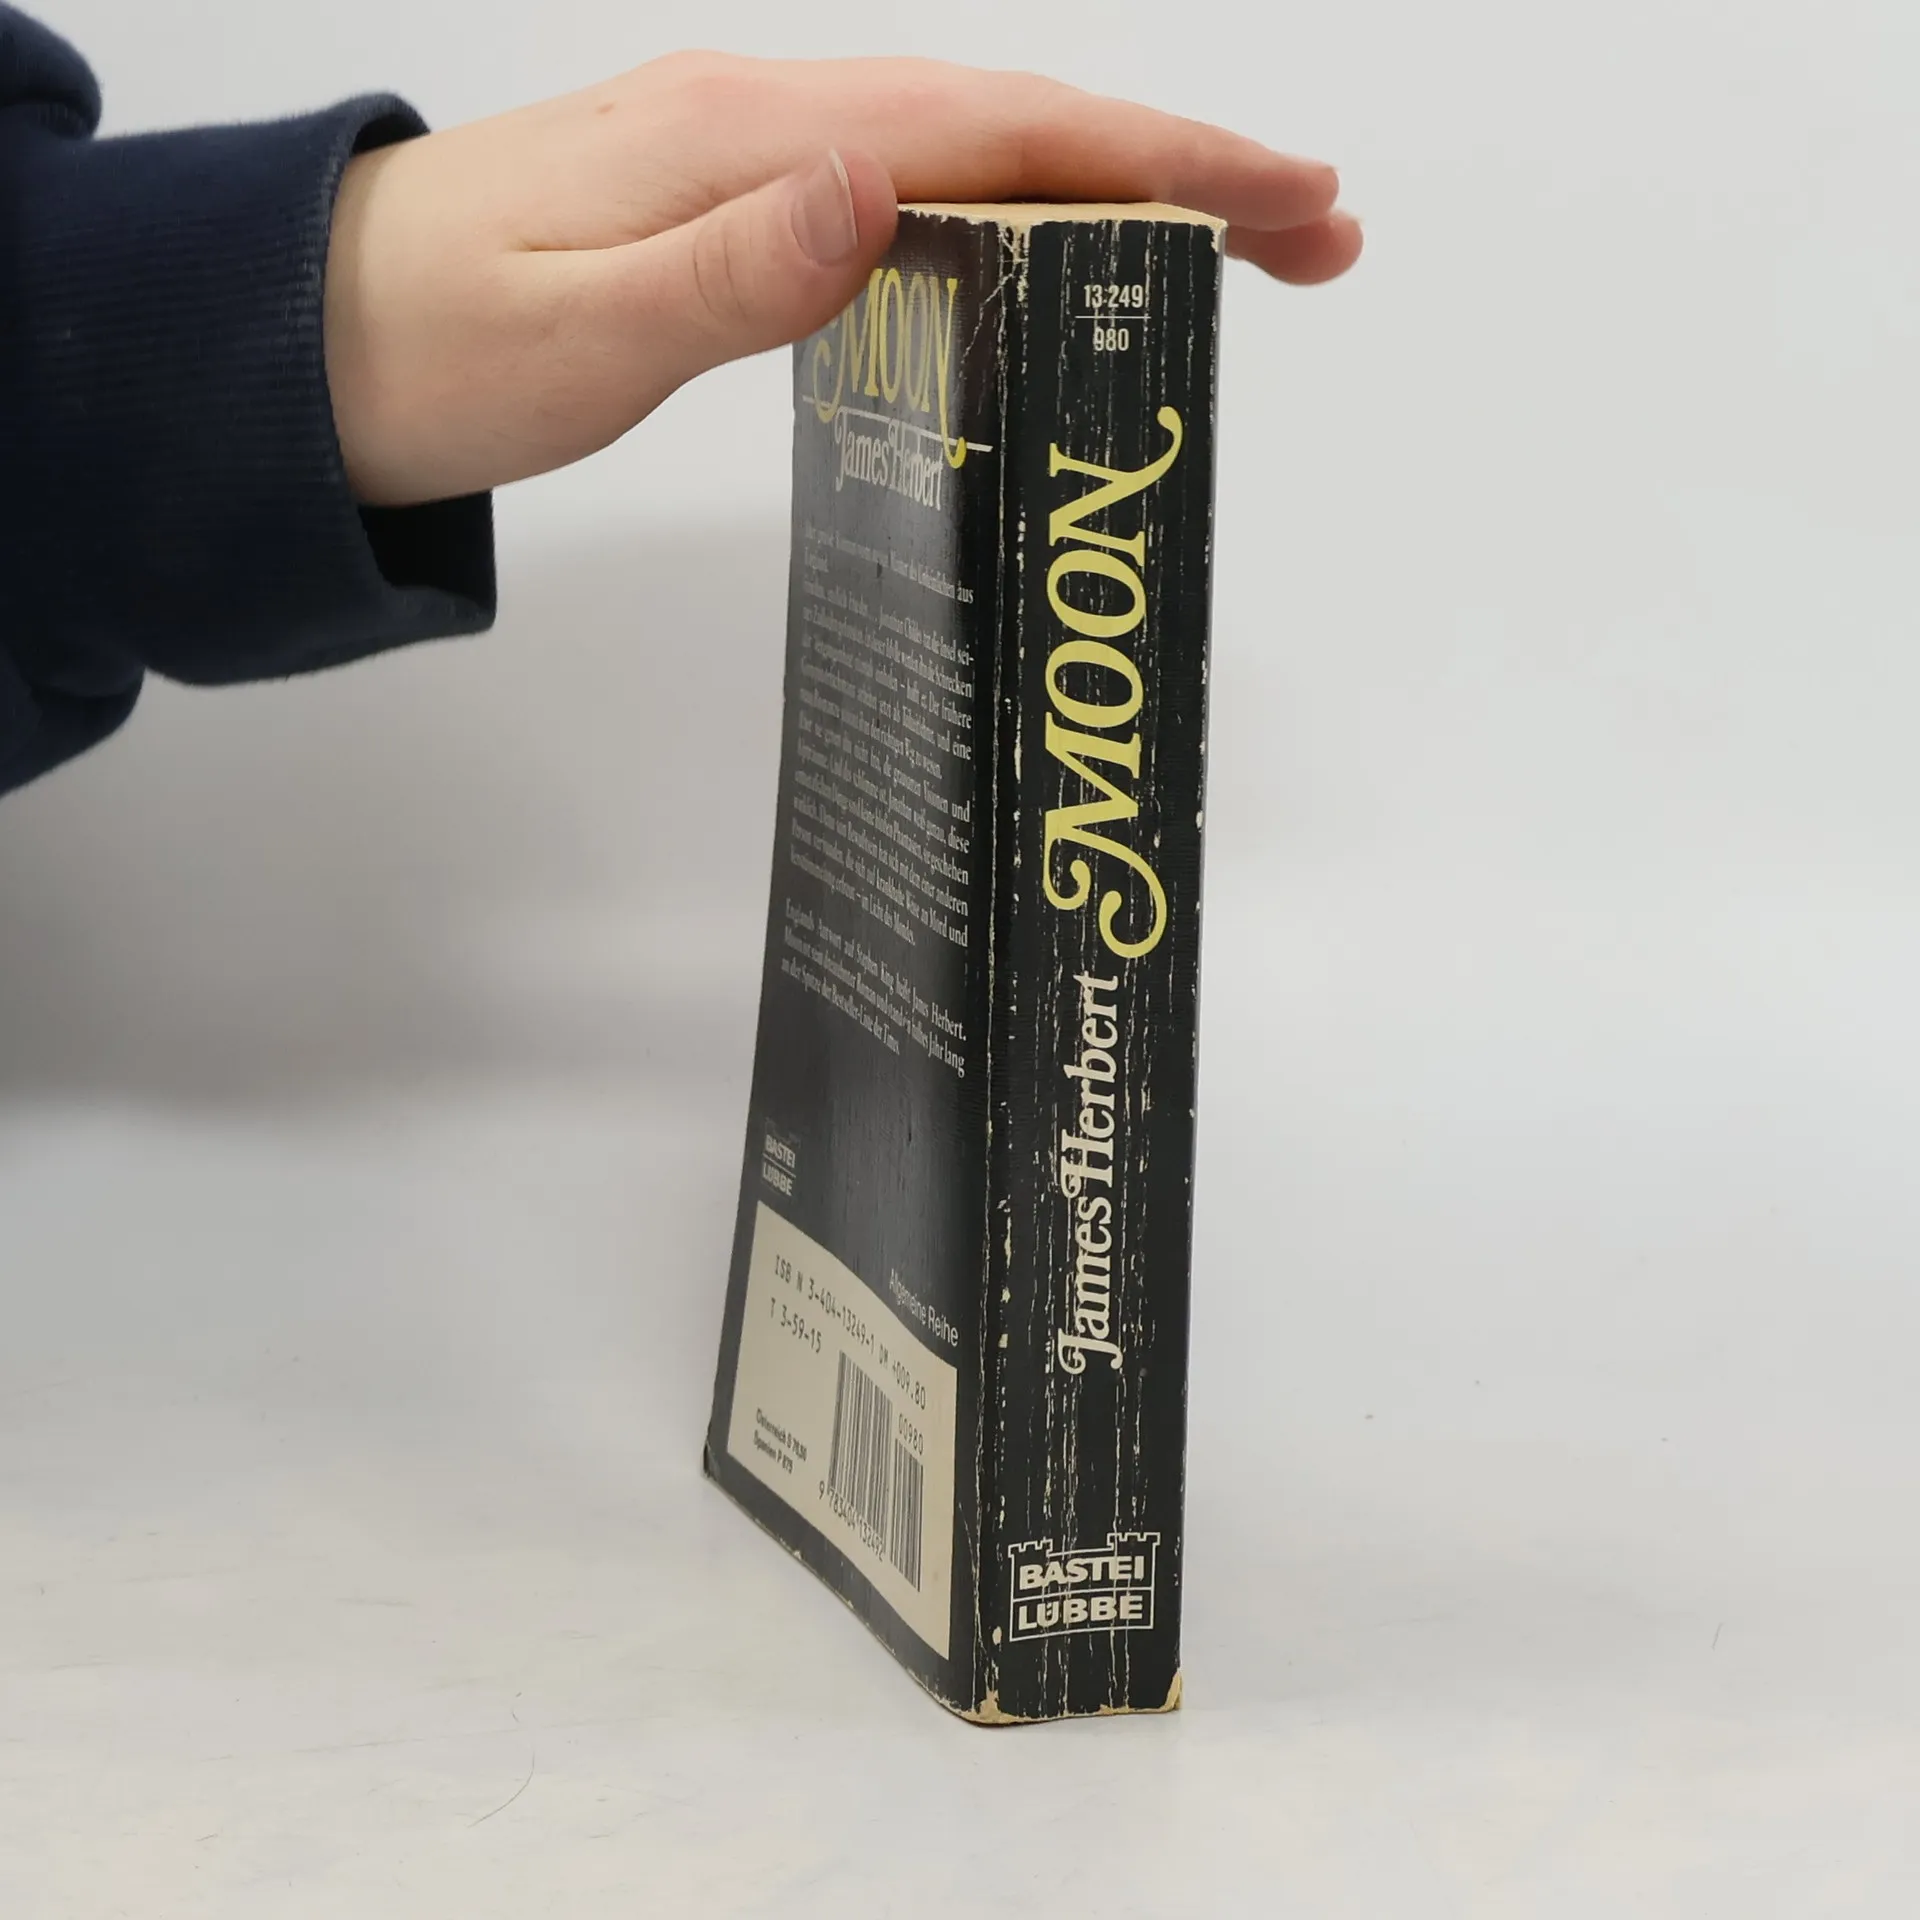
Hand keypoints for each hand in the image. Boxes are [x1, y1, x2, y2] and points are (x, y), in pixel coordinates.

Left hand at [324, 52, 1360, 506]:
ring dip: (1111, 193)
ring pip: (974, 155)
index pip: (998, 131)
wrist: (296, 345)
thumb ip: (737, 269)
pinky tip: (1053, 254)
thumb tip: (883, 190)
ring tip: (1225, 248)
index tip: (1285, 198)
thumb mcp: (577, 329)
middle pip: (1015, 125)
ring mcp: (751, 154)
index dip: (1157, 159)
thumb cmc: (426, 350)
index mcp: (749, 135)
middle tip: (1313, 233)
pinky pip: (911, 192)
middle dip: (1178, 171)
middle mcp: (767, 121)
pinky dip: (1014, 216)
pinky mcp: (733, 202)